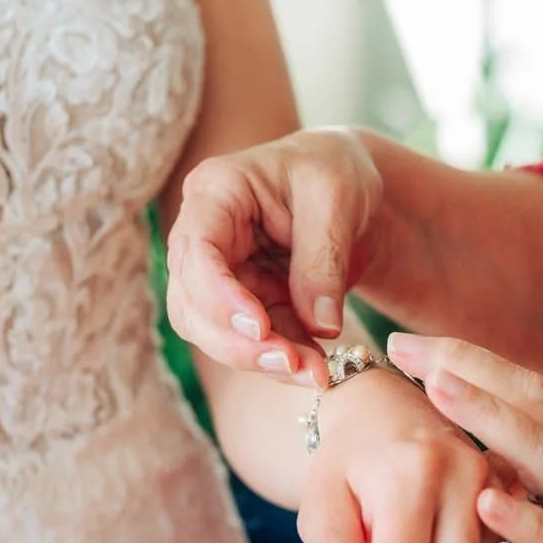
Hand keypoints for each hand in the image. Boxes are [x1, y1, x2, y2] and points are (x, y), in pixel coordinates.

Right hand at [166, 129, 387, 385]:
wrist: (349, 185)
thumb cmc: (337, 170)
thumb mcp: (338, 199)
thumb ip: (323, 260)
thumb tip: (319, 327)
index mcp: (216, 192)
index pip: (195, 251)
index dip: (219, 296)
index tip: (259, 328)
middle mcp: (205, 236)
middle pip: (193, 304)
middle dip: (239, 343)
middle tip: (293, 364)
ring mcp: (221, 274)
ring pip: (217, 333)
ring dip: (262, 360)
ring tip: (315, 372)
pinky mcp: (246, 303)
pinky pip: (253, 343)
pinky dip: (283, 360)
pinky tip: (316, 368)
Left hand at [387, 333, 542, 542]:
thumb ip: (527, 486)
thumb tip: (467, 460)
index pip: (525, 395)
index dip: (468, 364)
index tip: (407, 346)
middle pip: (534, 401)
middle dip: (469, 367)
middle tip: (405, 347)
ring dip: (490, 417)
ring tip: (439, 388)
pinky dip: (521, 518)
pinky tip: (484, 500)